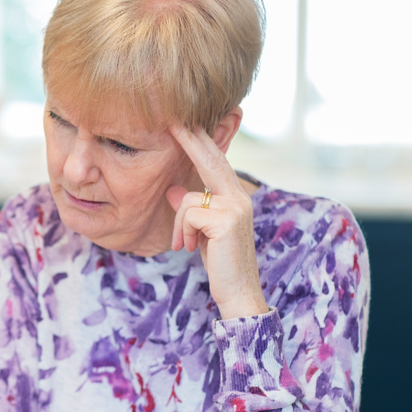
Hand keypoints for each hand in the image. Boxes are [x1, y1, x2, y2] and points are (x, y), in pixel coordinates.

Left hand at [165, 123, 268, 319]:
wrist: (238, 292)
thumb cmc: (220, 263)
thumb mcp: (199, 232)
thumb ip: (190, 211)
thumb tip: (172, 190)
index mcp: (234, 196)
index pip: (214, 161)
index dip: (199, 140)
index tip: (183, 121)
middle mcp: (238, 196)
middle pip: (210, 160)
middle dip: (190, 139)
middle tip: (172, 118)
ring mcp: (235, 206)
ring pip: (188, 199)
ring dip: (178, 225)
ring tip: (183, 244)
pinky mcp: (226, 220)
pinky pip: (188, 214)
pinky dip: (181, 232)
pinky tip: (188, 248)